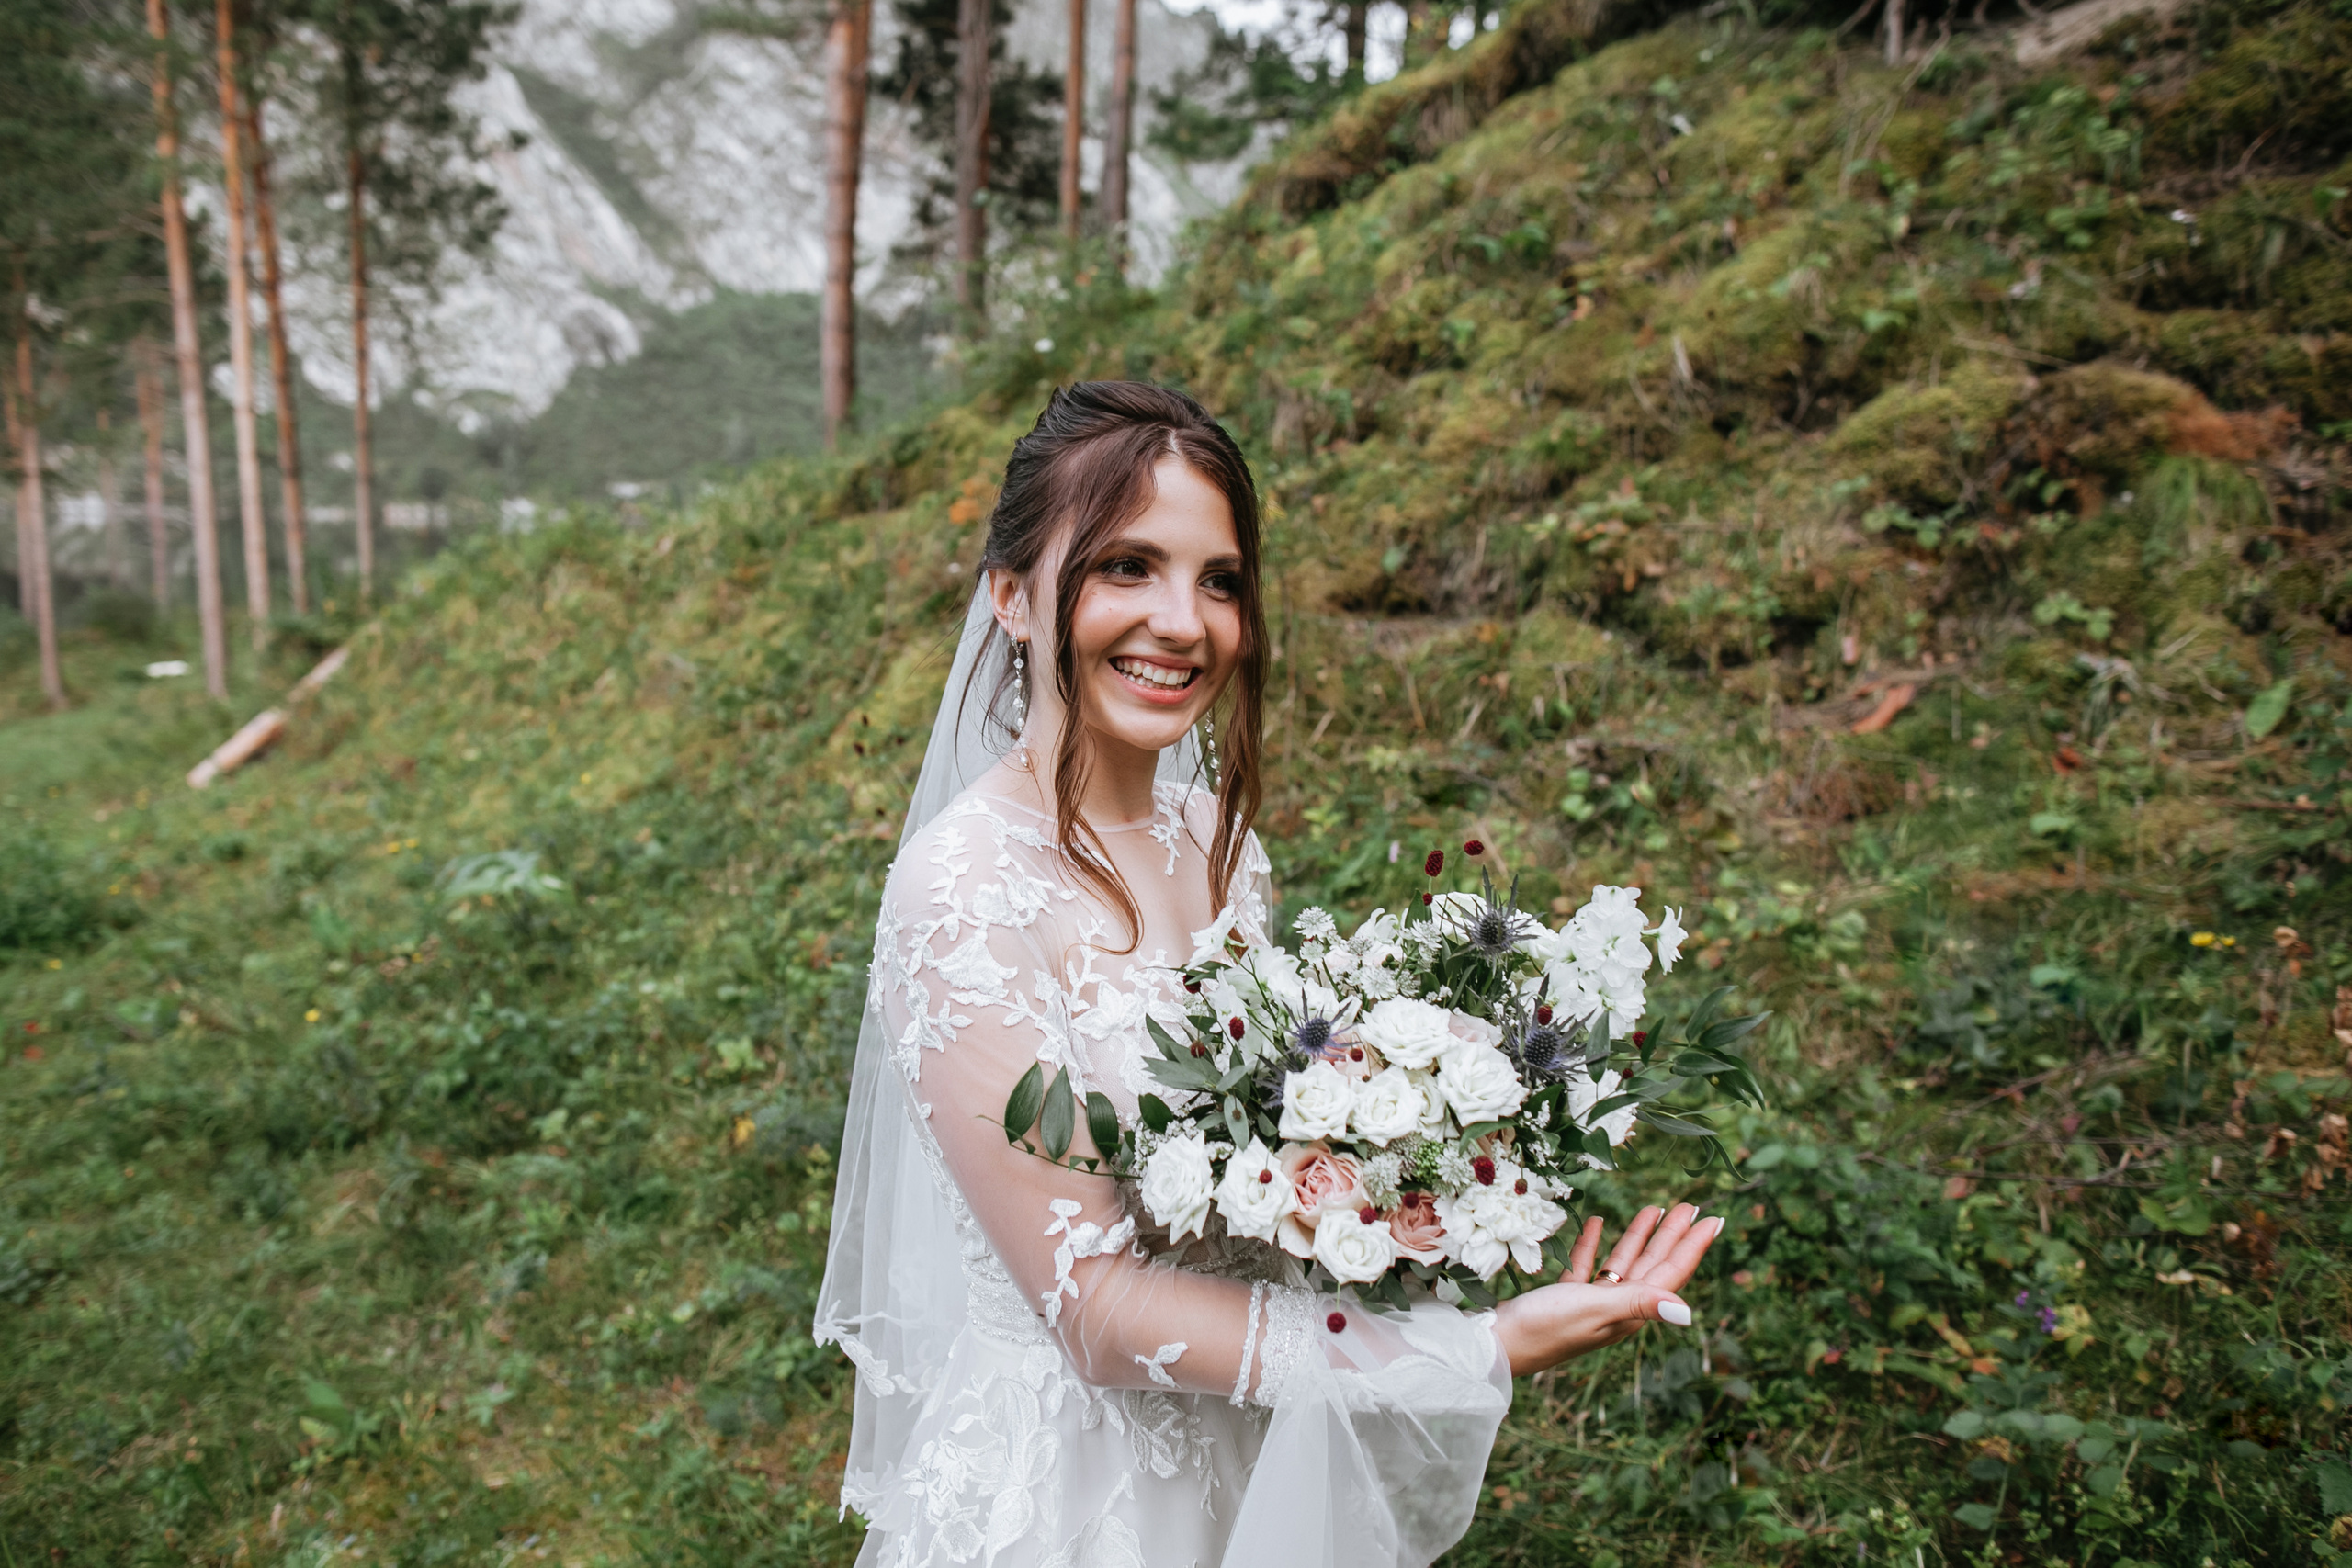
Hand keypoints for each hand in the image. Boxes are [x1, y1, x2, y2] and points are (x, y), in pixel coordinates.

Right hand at [1490, 1203, 1723, 1377]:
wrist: (1497, 1345)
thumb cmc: (1544, 1328)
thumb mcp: (1593, 1310)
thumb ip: (1639, 1304)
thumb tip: (1687, 1312)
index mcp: (1629, 1312)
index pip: (1670, 1273)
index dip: (1692, 1246)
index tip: (1714, 1220)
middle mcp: (1617, 1308)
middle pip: (1653, 1265)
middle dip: (1672, 1235)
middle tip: (1690, 1206)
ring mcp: (1591, 1304)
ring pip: (1623, 1263)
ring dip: (1639, 1236)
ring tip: (1655, 1208)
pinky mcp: (1565, 1298)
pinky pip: (1588, 1266)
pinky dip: (1596, 1244)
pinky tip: (1597, 1223)